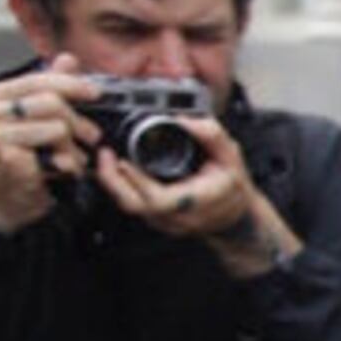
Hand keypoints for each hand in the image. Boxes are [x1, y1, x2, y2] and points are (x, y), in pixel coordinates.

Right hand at [0, 61, 100, 232]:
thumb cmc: (15, 159)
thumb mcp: (27, 119)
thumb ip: (47, 88)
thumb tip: (68, 58)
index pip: (40, 79)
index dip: (73, 84)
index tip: (95, 93)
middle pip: (52, 102)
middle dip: (79, 121)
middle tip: (90, 136)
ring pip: (58, 128)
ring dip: (75, 147)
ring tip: (72, 158)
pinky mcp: (11, 161)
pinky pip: (59, 156)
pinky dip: (70, 165)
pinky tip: (62, 172)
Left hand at [98, 113, 299, 277]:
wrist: (236, 215)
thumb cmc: (232, 187)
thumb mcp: (233, 158)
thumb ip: (213, 136)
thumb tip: (186, 119)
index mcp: (196, 202)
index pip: (159, 200)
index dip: (137, 181)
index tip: (124, 160)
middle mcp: (177, 216)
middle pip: (134, 205)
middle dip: (112, 180)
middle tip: (105, 155)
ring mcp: (164, 221)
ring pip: (129, 205)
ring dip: (112, 182)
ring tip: (106, 158)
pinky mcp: (155, 219)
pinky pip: (132, 203)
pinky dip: (120, 185)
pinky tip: (116, 168)